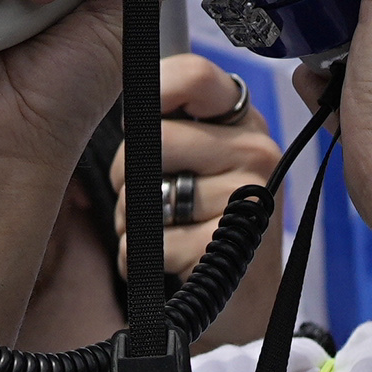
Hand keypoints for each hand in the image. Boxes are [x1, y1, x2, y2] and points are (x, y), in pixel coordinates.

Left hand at [18, 49, 290, 358]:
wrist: (235, 297)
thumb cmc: (199, 220)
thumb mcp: (189, 157)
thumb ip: (163, 117)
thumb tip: (115, 78)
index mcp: (240, 119)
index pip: (193, 74)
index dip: (153, 90)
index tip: (137, 122)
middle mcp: (256, 149)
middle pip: (155, 138)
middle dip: (128, 173)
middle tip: (149, 197)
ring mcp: (249, 198)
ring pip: (147, 194)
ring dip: (134, 223)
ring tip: (163, 232)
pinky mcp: (230, 248)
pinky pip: (151, 244)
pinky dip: (140, 261)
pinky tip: (170, 262)